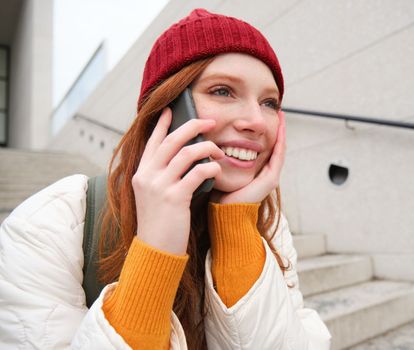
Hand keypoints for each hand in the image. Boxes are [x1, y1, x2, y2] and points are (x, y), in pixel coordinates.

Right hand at [132, 108, 224, 254]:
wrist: (155, 250)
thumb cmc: (160, 223)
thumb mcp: (154, 196)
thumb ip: (162, 176)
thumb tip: (182, 157)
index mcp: (141, 174)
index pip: (152, 142)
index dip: (162, 125)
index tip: (170, 110)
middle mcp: (147, 176)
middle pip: (172, 140)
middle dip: (192, 126)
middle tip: (210, 121)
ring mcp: (159, 186)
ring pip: (187, 153)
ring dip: (207, 148)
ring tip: (218, 151)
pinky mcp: (175, 197)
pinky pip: (197, 173)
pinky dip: (210, 168)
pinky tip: (217, 170)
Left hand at [213, 111, 285, 203]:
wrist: (225, 212)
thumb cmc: (219, 193)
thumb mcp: (221, 169)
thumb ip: (220, 157)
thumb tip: (209, 140)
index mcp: (256, 172)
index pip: (265, 148)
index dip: (266, 132)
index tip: (265, 117)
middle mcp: (265, 174)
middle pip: (274, 147)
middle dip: (277, 129)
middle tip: (278, 111)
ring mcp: (270, 177)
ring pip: (279, 149)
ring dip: (281, 132)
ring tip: (281, 115)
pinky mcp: (271, 179)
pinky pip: (278, 156)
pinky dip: (280, 141)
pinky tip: (280, 129)